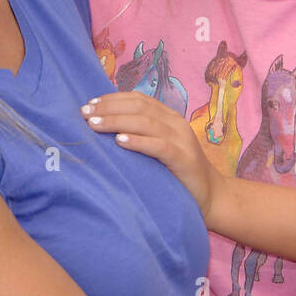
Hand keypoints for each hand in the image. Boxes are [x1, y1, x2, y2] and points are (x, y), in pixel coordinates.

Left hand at [81, 91, 217, 217]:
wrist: (211, 196)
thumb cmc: (176, 173)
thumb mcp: (158, 147)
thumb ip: (139, 134)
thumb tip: (103, 126)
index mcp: (169, 116)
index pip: (137, 99)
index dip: (112, 99)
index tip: (88, 104)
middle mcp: (175, 123)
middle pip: (139, 106)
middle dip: (109, 108)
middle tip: (85, 113)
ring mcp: (182, 139)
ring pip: (146, 122)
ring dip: (117, 121)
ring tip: (94, 125)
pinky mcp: (184, 158)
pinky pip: (159, 146)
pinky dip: (138, 142)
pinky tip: (119, 141)